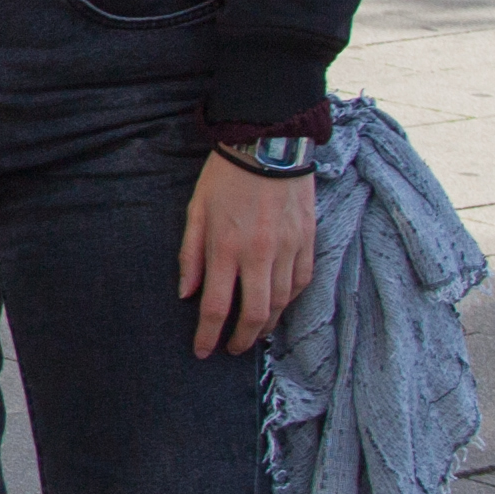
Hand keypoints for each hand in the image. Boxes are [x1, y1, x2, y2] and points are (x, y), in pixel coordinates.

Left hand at [179, 156, 315, 358]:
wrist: (269, 142)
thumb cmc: (226, 176)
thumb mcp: (195, 211)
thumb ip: (190, 255)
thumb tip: (186, 294)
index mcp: (225, 248)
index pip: (215, 306)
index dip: (207, 335)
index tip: (201, 351)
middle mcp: (259, 254)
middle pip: (254, 314)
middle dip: (241, 340)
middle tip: (231, 349)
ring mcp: (288, 249)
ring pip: (281, 303)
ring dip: (267, 325)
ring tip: (254, 333)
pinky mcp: (308, 241)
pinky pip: (302, 282)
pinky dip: (289, 300)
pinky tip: (278, 305)